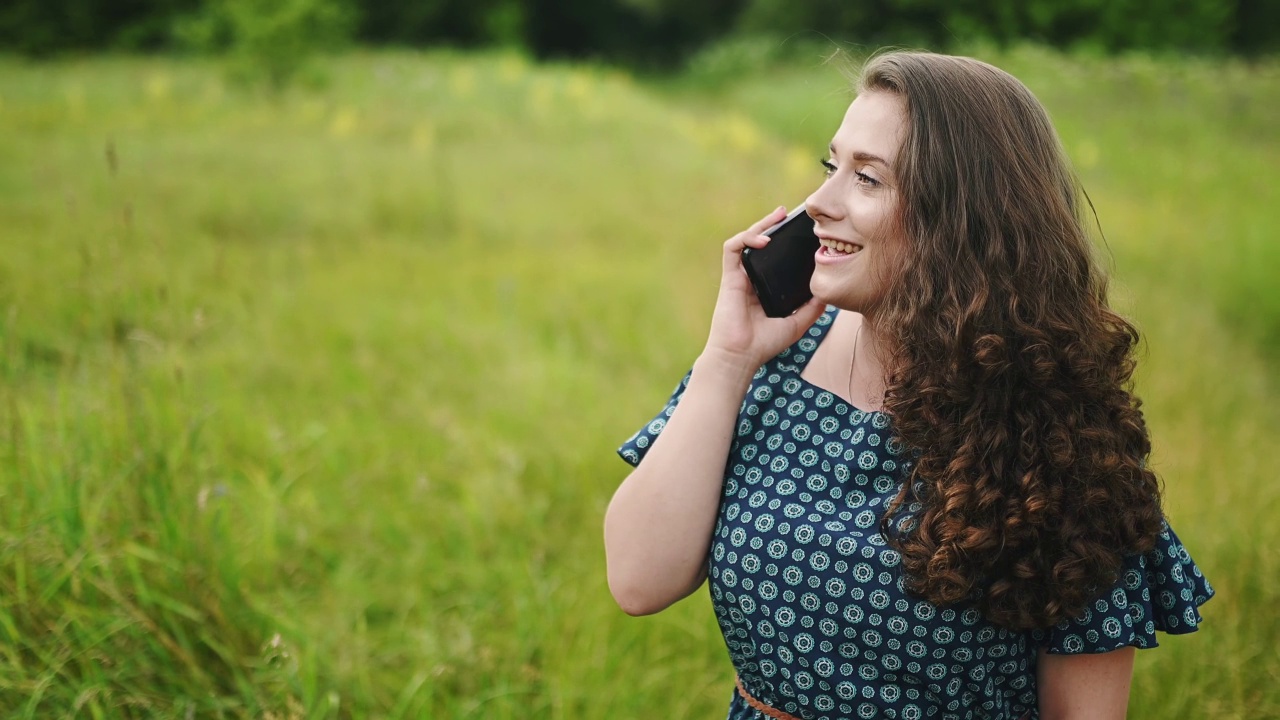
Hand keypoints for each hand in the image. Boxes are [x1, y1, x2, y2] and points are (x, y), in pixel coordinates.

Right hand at [700, 206, 826, 377]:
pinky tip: (763, 239)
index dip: (784, 241)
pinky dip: (746, 238)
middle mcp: (751, 278)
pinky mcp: (729, 277)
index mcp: (764, 286)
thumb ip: (813, 308)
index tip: (801, 231)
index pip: (773, 257)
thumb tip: (829, 293)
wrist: (741, 356)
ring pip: (746, 240)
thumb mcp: (798, 323)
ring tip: (777, 216)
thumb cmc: (764, 344)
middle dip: (772, 225)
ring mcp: (739, 276)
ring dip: (760, 225)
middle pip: (760, 243)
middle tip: (788, 214)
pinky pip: (733, 248)